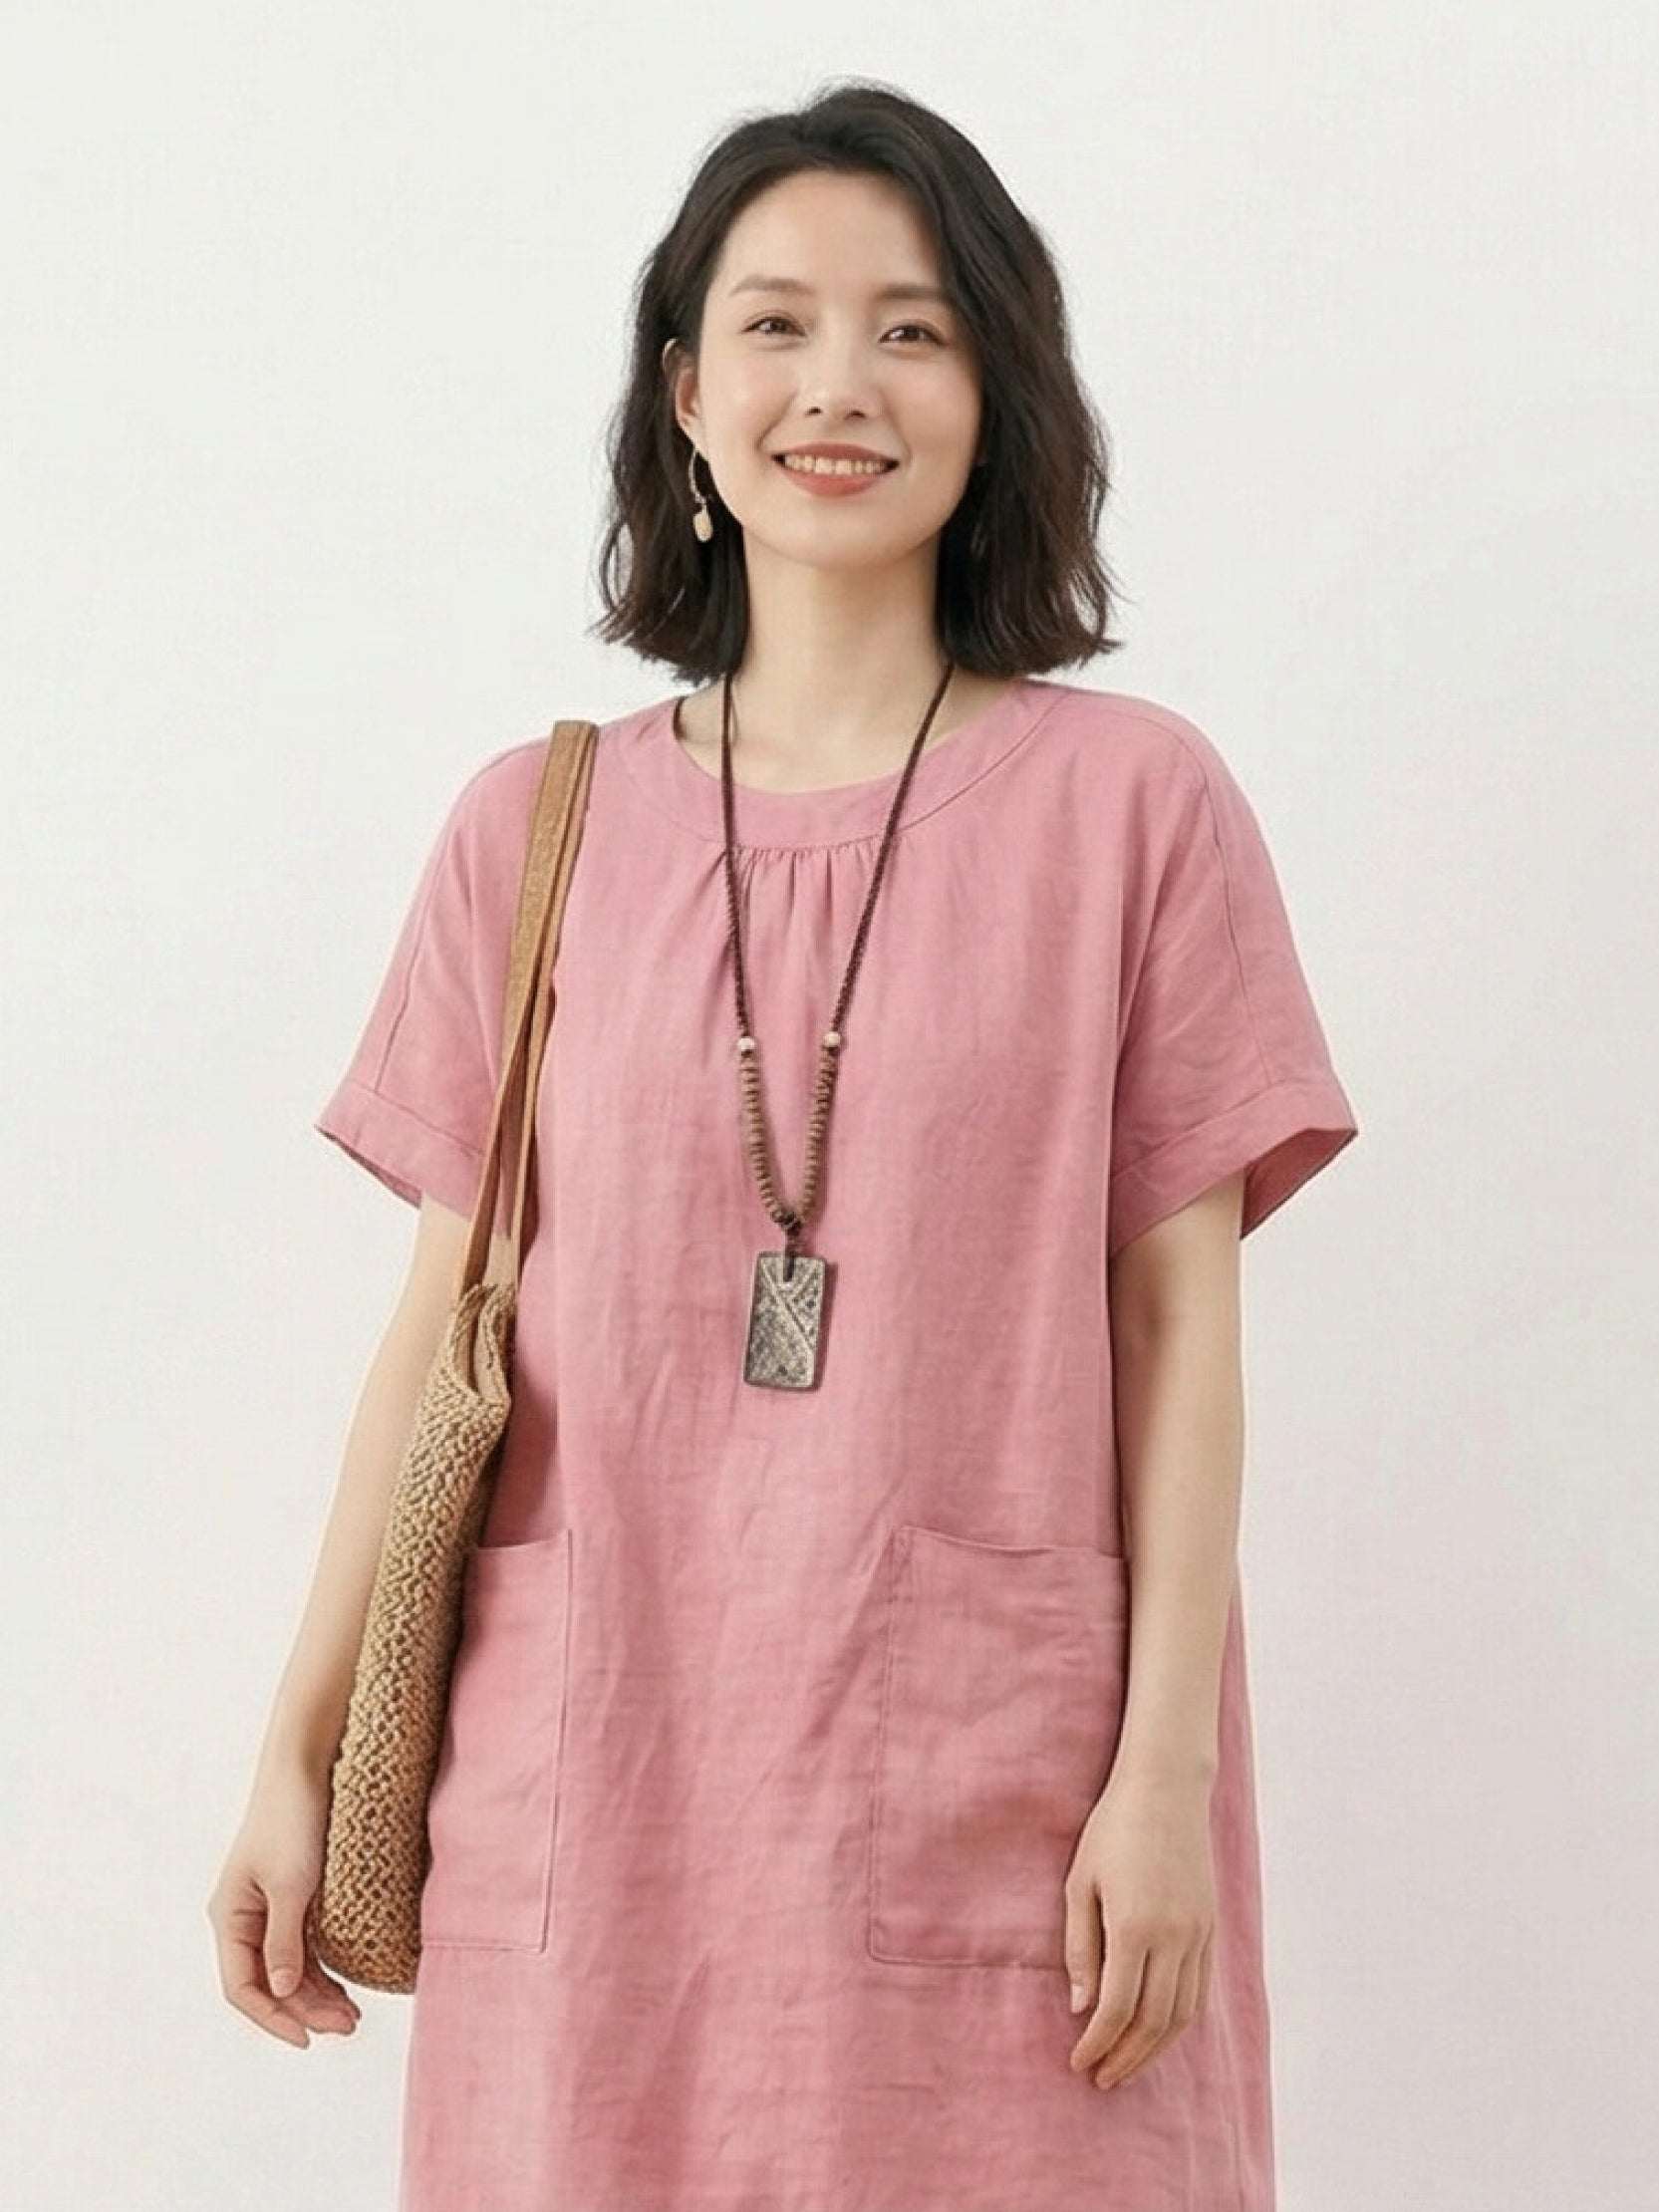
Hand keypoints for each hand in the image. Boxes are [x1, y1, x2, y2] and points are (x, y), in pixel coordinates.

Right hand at [206, 1767, 361, 2047]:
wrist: (305, 1766)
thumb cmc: (292, 1821)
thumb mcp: (291, 1885)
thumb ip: (284, 1941)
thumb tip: (280, 1993)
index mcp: (229, 1918)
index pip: (242, 1988)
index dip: (272, 2018)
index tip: (307, 2040)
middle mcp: (243, 1919)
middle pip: (269, 1982)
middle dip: (305, 2009)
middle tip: (349, 2026)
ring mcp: (268, 1909)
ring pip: (288, 1968)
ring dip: (317, 1994)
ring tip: (353, 2016)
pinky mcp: (293, 1896)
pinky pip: (303, 1946)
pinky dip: (323, 1968)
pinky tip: (347, 1986)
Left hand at [1062, 1764, 1215, 2090]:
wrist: (1166, 1788)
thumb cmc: (1112, 1829)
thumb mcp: (1080, 1882)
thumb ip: (1080, 1947)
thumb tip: (1080, 2007)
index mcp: (1135, 1926)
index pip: (1117, 2007)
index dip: (1097, 2043)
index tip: (1079, 2063)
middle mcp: (1174, 1937)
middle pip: (1153, 2021)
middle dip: (1125, 2057)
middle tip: (1101, 2078)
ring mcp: (1198, 1933)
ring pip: (1183, 2014)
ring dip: (1155, 2049)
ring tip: (1127, 2066)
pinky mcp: (1210, 1927)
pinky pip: (1200, 1990)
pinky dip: (1179, 2021)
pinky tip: (1158, 2032)